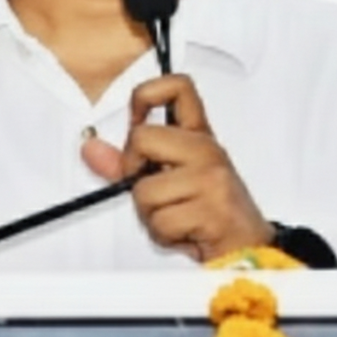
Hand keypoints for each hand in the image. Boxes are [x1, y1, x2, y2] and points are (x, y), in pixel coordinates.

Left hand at [81, 74, 273, 261]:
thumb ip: (127, 163)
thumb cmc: (208, 211)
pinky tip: (184, 232)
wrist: (246, 250)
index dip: (146, 94)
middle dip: (133, 170)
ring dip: (150, 214)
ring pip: (144, 190)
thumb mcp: (166, 179)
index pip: (178, 86)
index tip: (136, 118)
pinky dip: (164, 235)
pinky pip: (160, 221)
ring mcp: (211, 176)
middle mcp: (206, 149)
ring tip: (175, 216)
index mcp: (197, 135)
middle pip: (142, 137)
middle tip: (152, 185)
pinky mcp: (212, 208)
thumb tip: (90, 148)